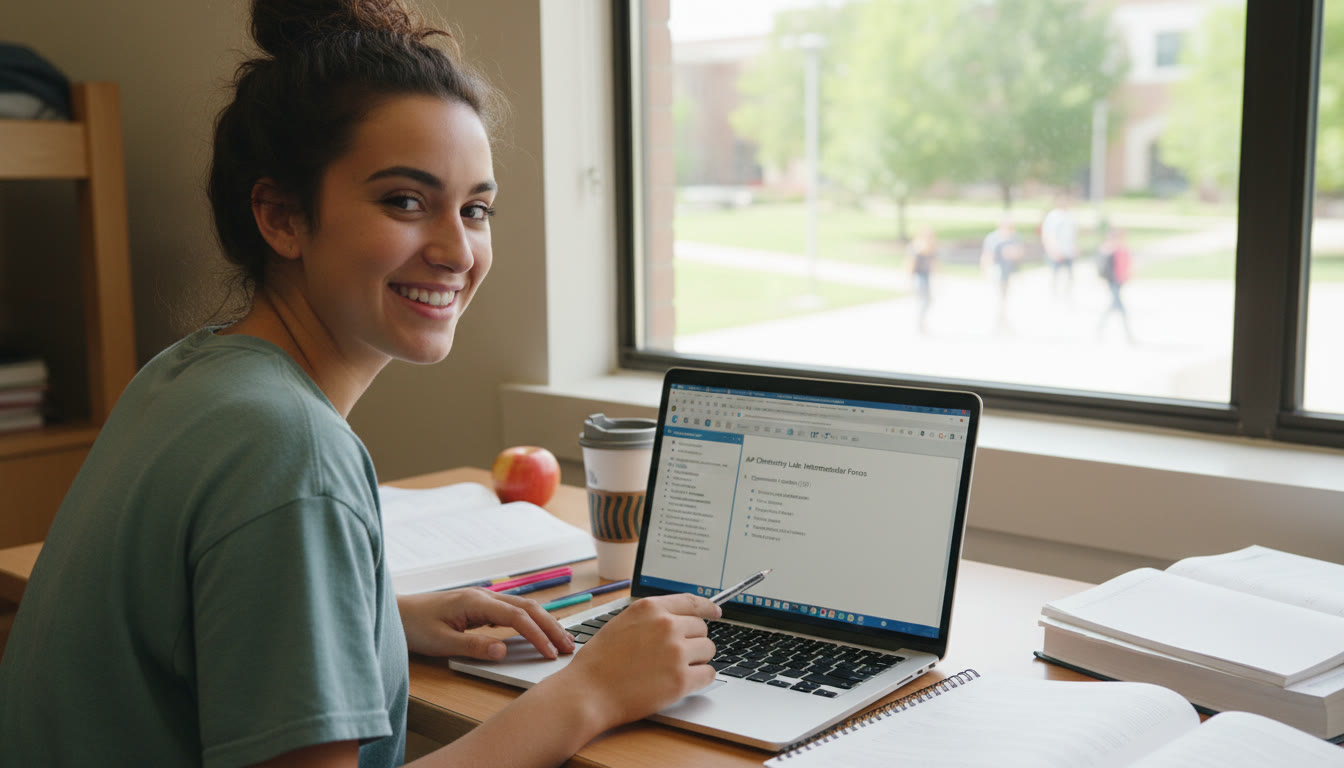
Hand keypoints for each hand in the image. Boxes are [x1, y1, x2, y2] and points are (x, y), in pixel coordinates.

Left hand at [396, 588, 575, 660]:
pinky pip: (513, 611)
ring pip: (523, 607)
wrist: (397, 613)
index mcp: (476, 602)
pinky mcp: (480, 607)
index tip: (550, 653)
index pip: (517, 617)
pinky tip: (538, 632)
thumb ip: (474, 646)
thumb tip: (503, 651)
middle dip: (551, 626)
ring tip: (561, 640)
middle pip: (528, 607)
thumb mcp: (442, 642)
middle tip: (569, 646)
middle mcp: (484, 596)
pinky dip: (531, 621)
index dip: (537, 635)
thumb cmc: (415, 626)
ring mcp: (483, 600)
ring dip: (544, 622)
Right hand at [550, 593, 720, 728]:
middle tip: (674, 656)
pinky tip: (681, 683)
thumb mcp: (622, 623)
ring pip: (708, 651)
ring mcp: (676, 653)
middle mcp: (666, 626)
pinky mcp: (681, 680)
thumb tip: (676, 619)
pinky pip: (708, 675)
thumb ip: (650, 618)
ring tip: (671, 670)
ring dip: (696, 660)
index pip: (692, 601)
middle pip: (702, 629)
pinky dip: (699, 680)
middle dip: (692, 641)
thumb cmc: (599, 662)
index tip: (716, 612)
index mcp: (650, 608)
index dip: (708, 607)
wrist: (587, 693)